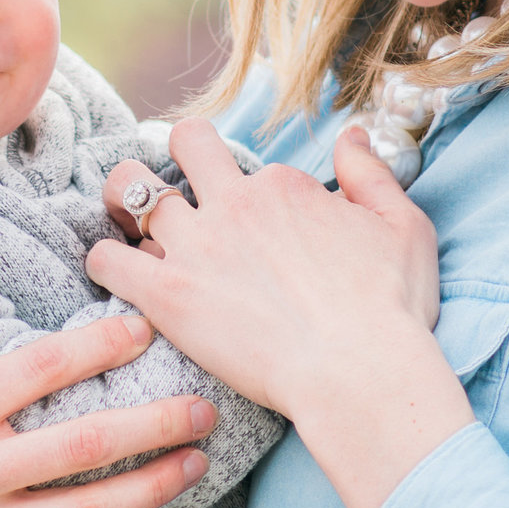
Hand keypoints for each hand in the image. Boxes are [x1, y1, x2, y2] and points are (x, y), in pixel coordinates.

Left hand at [88, 119, 466, 507]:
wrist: (359, 372)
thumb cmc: (390, 309)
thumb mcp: (404, 227)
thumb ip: (372, 175)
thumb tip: (351, 135)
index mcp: (284, 186)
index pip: (250, 168)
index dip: (253, 196)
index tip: (261, 231)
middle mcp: (234, 202)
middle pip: (184, 143)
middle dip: (175, 154)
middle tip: (174, 188)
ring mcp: (196, 246)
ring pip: (129, 188)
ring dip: (123, 198)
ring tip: (127, 222)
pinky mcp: (167, 294)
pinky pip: (106, 259)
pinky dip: (104, 262)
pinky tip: (118, 276)